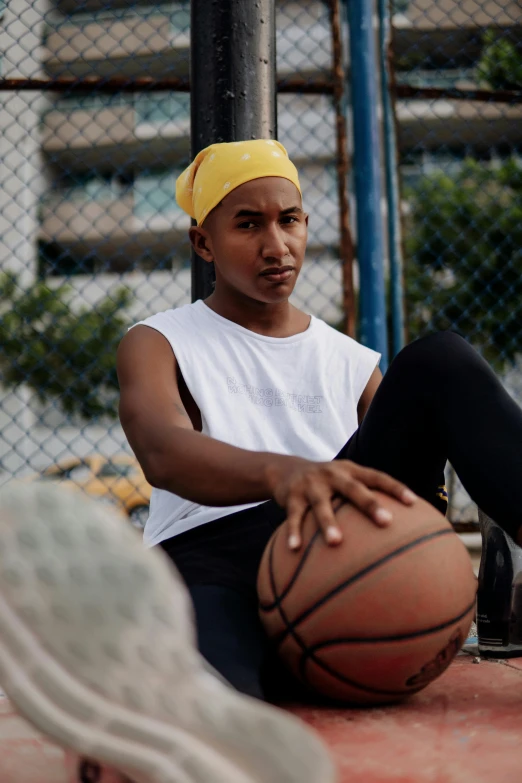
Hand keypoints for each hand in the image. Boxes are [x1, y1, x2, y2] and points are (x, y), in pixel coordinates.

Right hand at [265, 458, 416, 550]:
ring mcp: (311, 484)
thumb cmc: (327, 483)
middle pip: (353, 489)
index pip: (377, 477)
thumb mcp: (345, 480)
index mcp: (350, 470)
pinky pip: (294, 516)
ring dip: (328, 523)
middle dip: (370, 505)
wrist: (285, 469)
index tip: (413, 503)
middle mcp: (332, 474)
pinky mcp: (291, 496)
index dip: (395, 488)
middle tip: (386, 522)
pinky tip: (295, 548)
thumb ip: (366, 495)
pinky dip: (294, 532)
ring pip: (321, 504)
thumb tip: (400, 524)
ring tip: (336, 542)